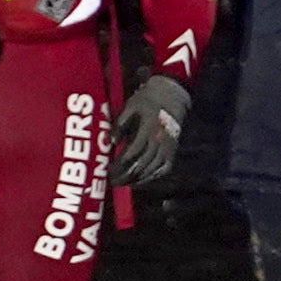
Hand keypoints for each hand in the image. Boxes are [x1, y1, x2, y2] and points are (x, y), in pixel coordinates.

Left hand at [111, 73, 189, 189]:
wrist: (171, 96)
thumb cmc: (147, 100)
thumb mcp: (130, 106)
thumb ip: (120, 123)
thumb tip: (110, 141)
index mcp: (147, 130)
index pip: (132, 152)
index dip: (120, 164)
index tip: (108, 170)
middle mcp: (159, 141)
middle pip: (141, 164)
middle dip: (126, 175)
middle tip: (113, 182)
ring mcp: (167, 148)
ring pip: (152, 169)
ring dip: (136, 179)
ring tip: (123, 184)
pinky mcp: (172, 151)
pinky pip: (163, 170)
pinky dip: (151, 178)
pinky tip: (139, 182)